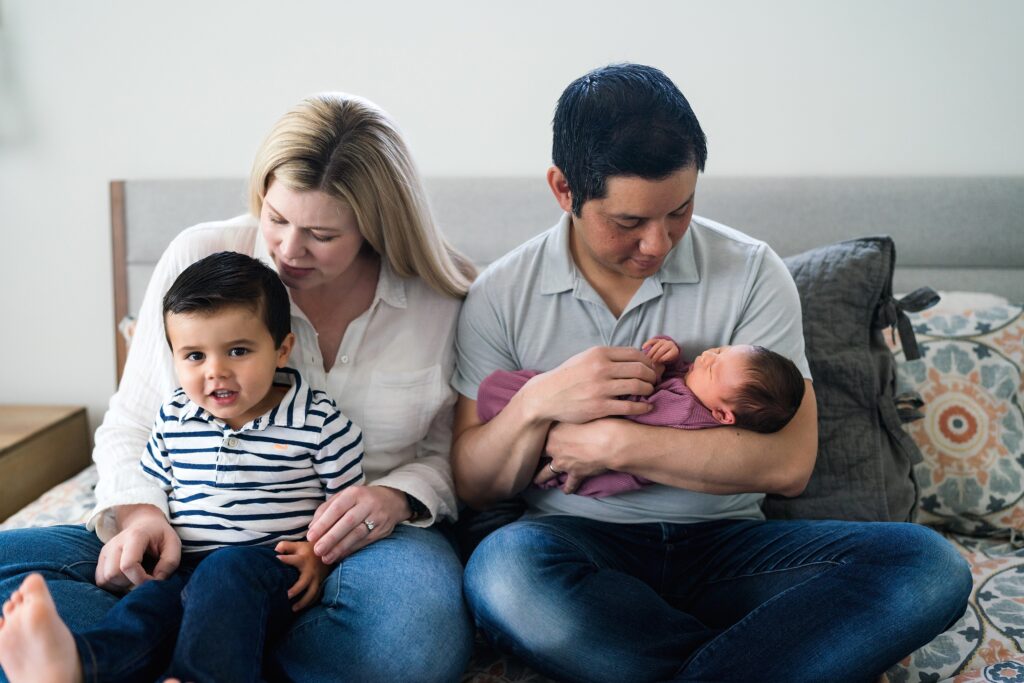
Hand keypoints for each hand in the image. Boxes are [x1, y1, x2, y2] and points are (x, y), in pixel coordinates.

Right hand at [96, 504, 179, 592]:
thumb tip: (156, 582)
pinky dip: (113, 585)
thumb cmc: (160, 535)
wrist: (144, 523)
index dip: (141, 579)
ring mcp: (106, 551)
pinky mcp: (101, 559)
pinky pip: (101, 580)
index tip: (154, 579)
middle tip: (144, 578)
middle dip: (130, 583)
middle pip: (112, 574)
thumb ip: (169, 563)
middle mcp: (115, 543)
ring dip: (121, 585)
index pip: (128, 565)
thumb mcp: (174, 544)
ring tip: (136, 577)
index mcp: (135, 537)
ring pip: (104, 580)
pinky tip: (127, 579)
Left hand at [276, 541, 331, 611]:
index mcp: (303, 559)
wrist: (329, 552)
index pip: (293, 560)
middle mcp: (310, 570)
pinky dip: (309, 603)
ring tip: (293, 609)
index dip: (284, 560)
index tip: (276, 560)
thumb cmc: (308, 550)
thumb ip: (285, 546)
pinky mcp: (320, 584)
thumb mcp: (298, 545)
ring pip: (312, 592)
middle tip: (286, 595)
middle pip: (304, 582)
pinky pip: (316, 596)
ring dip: (303, 601)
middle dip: (296, 589)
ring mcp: (316, 579)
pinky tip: (300, 608)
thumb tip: (275, 551)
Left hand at [306, 485, 410, 563]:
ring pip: (357, 534)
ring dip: (340, 547)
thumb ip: (327, 509)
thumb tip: (312, 527)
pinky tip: (339, 556)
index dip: (323, 523)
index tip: (311, 537)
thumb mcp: (345, 496)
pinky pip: (365, 542)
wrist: (393, 501)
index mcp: (354, 493)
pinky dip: (351, 550)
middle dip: (331, 538)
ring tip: (326, 558)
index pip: (337, 508)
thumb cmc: (361, 499)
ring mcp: (377, 517)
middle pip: (348, 522)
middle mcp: (367, 504)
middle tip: (317, 550)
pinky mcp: (382, 530)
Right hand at [525, 346, 656, 424]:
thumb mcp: (585, 358)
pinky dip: (642, 407)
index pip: (635, 354)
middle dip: (652, 375)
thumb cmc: (568, 377)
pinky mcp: (600, 407)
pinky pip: (630, 406)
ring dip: (649, 389)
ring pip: (638, 386)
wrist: (546, 396)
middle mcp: (601, 368)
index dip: (648, 361)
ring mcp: (600, 388)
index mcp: (599, 353)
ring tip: (649, 392)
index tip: (651, 368)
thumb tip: (634, 357)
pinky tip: (646, 407)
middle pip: (640, 369)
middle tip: (654, 381)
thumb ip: (607, 357)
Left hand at [534, 419, 625, 493]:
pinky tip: (566, 491)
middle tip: (527, 459)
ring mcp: (563, 463)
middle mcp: (554, 448)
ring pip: (547, 473)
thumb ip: (570, 414)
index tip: (532, 437)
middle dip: (533, 457)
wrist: (610, 441)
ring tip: (536, 481)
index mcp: (553, 432)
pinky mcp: (576, 474)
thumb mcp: (580, 412)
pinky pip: (569, 484)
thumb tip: (568, 410)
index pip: (538, 435)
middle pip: (539, 454)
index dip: (535, 437)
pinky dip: (568, 488)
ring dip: (541, 477)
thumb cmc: (598, 422)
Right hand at [642, 338, 678, 364]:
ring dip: (651, 352)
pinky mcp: (657, 339)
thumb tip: (654, 368)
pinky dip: (647, 344)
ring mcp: (663, 341)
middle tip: (651, 362)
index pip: (668, 355)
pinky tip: (643, 348)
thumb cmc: (667, 359)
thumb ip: (663, 364)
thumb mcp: (668, 362)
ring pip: (656, 346)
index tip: (658, 362)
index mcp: (674, 351)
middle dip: (655, 356)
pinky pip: (651, 340)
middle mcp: (669, 344)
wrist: (669, 349)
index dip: (662, 359)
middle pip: (661, 350)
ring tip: (647, 358)